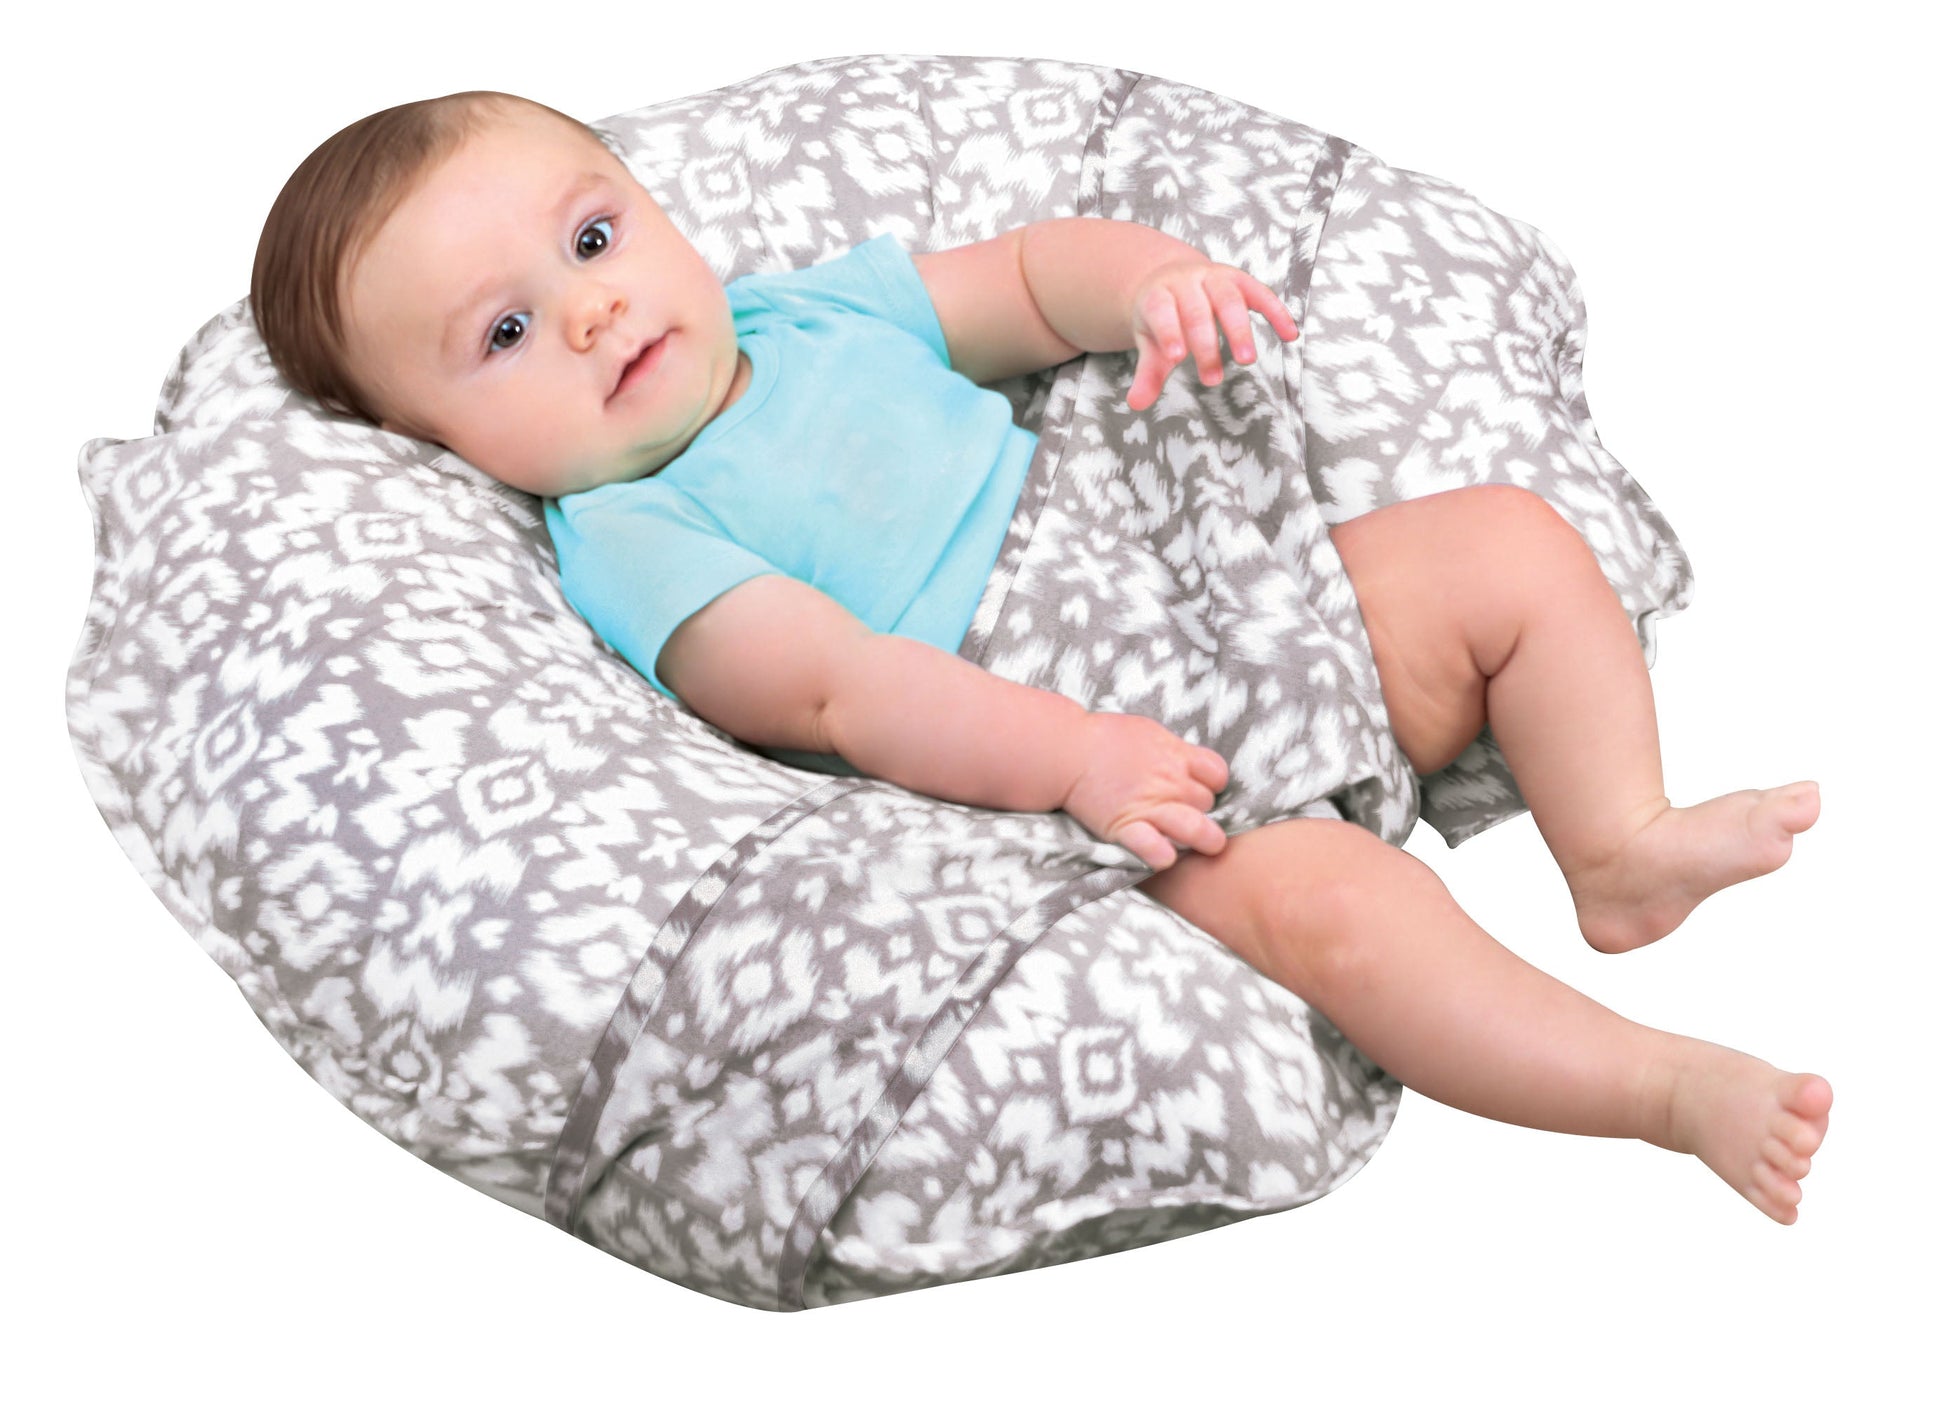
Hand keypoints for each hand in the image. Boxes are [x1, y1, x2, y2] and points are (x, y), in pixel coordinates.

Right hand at [1059, 711, 1230, 869]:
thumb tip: (1189, 760)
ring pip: (1197, 829)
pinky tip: (1164, 856)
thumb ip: (1173, 748)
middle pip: (1206, 804)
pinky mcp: (1125, 827)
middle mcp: (1169, 781)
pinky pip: (1155, 849)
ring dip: (1203, 838)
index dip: (1211, 785)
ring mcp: (1150, 805)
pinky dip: (1164, 855)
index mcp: (1175, 755)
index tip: (1198, 789)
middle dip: (1200, 810)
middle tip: (1186, 814)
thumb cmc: (1103, 738)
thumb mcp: (1147, 731)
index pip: (1217, 775)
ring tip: (1201, 844)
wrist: (1064, 750)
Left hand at [1126, 258, 1300, 412]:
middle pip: (1197, 310)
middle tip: (1212, 379)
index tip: (1177, 358)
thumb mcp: (1149, 343)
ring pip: (1229, 299)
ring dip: (1240, 330)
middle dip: (1206, 344)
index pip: (1162, 311)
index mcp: (1158, 295)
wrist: (1170, 278)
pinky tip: (1290, 335)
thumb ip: (1148, 373)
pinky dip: (1277, 312)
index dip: (1169, 332)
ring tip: (1247, 361)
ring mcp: (1215, 277)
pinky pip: (1261, 294)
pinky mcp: (1240, 280)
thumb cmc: (1160, 319)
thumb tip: (1135, 404)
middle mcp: (1187, 281)